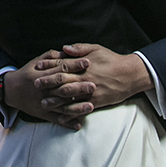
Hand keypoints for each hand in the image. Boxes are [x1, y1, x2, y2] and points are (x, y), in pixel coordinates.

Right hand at [0, 51, 85, 129]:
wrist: (11, 91)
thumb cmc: (27, 73)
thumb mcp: (36, 61)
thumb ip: (52, 56)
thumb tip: (67, 52)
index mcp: (42, 75)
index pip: (61, 69)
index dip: (75, 65)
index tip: (88, 62)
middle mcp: (44, 90)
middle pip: (63, 88)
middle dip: (79, 87)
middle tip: (94, 85)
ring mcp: (44, 103)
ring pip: (62, 107)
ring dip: (77, 108)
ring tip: (91, 106)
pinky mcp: (43, 114)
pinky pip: (56, 120)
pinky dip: (67, 123)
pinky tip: (79, 125)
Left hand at [34, 44, 152, 112]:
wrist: (130, 75)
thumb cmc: (112, 60)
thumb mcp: (96, 49)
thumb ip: (79, 48)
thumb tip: (64, 48)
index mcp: (84, 65)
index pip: (63, 64)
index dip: (49, 65)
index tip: (37, 67)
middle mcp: (85, 78)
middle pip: (63, 81)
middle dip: (48, 83)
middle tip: (35, 85)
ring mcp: (91, 91)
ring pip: (70, 97)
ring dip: (56, 101)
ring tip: (44, 103)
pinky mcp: (97, 102)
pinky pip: (81, 109)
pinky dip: (70, 114)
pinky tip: (61, 118)